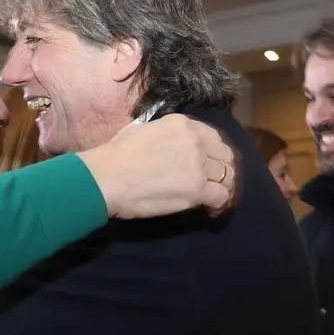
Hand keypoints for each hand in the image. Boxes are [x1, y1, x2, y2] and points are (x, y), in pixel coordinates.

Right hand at [77, 113, 236, 218]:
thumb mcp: (141, 131)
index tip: (209, 165)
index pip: (212, 137)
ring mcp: (198, 164)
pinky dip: (219, 204)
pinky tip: (211, 210)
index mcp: (182, 124)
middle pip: (224, 155)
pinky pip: (221, 196)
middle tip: (215, 184)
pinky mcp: (197, 189)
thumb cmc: (114, 155)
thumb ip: (162, 135)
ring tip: (215, 200)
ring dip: (224, 187)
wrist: (106, 176)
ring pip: (227, 176)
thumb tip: (164, 145)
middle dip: (223, 170)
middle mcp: (195, 140)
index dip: (214, 153)